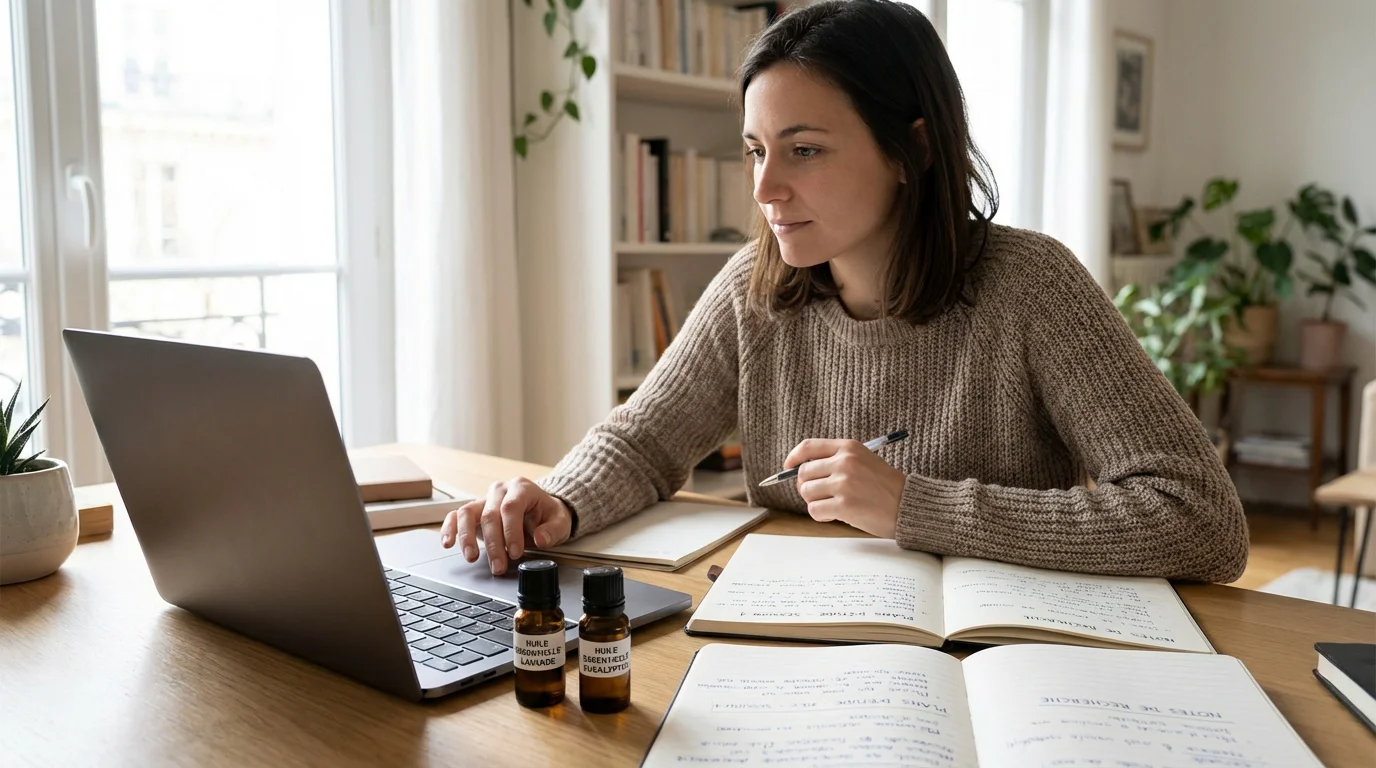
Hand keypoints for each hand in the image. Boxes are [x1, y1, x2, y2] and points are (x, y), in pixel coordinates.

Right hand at [439, 477, 573, 574]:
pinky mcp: (474, 510)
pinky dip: (450, 529)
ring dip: (467, 537)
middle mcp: (500, 490)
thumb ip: (553, 530)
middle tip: (499, 566)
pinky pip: (456, 516)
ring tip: (472, 557)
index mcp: (522, 488)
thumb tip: (541, 539)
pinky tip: (448, 543)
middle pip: (490, 514)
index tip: (515, 553)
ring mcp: (484, 499)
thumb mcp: (560, 522)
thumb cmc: (548, 515)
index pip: (511, 507)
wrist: (540, 510)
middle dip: (493, 544)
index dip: (511, 531)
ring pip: (467, 513)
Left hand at [785, 438, 906, 538]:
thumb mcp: (863, 461)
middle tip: (820, 495)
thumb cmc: (885, 486)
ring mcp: (843, 484)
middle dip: (807, 487)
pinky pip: (814, 510)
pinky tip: (836, 515)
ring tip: (833, 505)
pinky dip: (821, 515)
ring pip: (807, 493)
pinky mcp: (844, 505)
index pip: (808, 447)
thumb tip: (800, 472)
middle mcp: (844, 462)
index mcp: (849, 448)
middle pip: (803, 473)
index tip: (788, 467)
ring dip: (815, 502)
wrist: (908, 505)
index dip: (793, 458)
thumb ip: (835, 461)